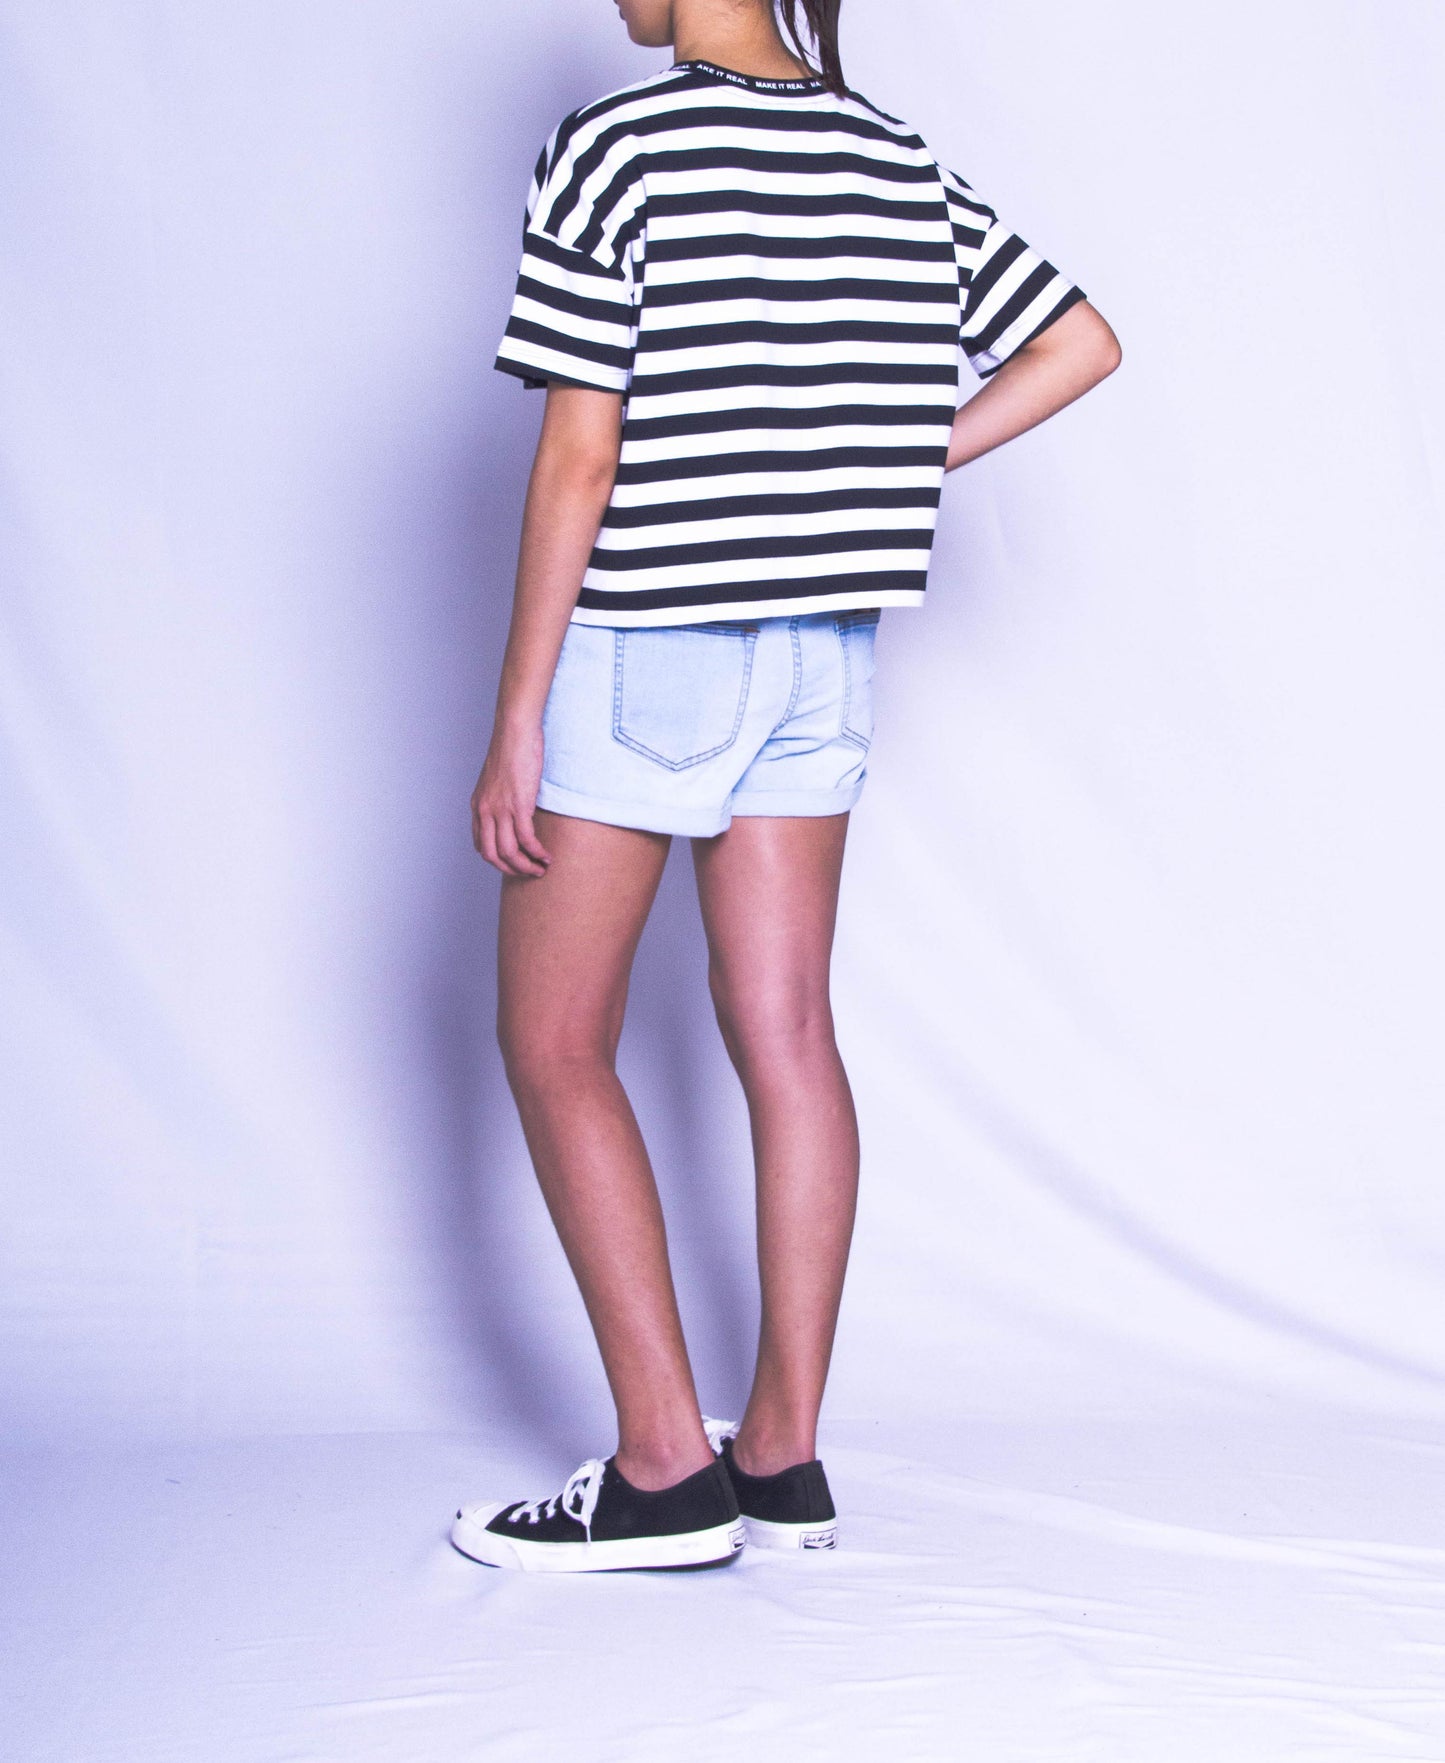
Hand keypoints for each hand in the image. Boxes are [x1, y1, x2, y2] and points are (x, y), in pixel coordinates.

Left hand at [471, 722, 551, 877]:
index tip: (513, 863)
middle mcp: (485, 811)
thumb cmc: (510, 749)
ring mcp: (500, 810)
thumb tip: (512, 807)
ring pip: (509, 852)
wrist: (514, 732)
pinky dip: (537, 853)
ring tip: (540, 869)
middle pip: (492, 855)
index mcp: (478, 806)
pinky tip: (546, 856)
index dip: (497, 860)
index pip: (481, 845)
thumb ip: (499, 796)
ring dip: (526, 867)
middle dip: (511, 870)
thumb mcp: (497, 778)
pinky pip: (526, 840)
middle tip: (528, 872)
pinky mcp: (518, 805)